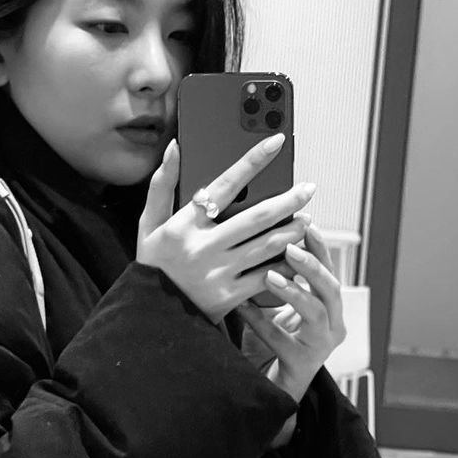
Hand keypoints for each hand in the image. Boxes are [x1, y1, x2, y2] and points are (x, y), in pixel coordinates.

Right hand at [137, 138, 316, 323]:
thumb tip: (175, 148)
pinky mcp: (228, 297)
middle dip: (287, 200)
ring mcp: (218, 273)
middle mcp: (203, 247)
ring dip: (292, 231)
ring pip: (266, 246)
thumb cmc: (153, 263)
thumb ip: (162, 184)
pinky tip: (298, 256)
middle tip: (308, 189)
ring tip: (307, 220)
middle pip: (256, 218)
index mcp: (185, 225)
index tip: (276, 142)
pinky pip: (264, 278)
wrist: (151, 315)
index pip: (224, 185)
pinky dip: (284, 266)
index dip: (253, 161)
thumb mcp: (149, 224)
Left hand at [238, 224, 344, 405]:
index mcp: (330, 308)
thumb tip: (256, 241)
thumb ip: (274, 280)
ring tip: (270, 276)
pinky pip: (282, 340)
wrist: (270, 391)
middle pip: (331, 288)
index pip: (329, 271)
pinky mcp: (302, 365)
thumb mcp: (275, 307)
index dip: (320, 248)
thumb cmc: (270, 345)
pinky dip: (260, 323)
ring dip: (294, 291)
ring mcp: (320, 347)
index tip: (307, 224)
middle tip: (290, 246)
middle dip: (312, 265)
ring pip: (317, 313)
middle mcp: (333, 326)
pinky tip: (241, 308)